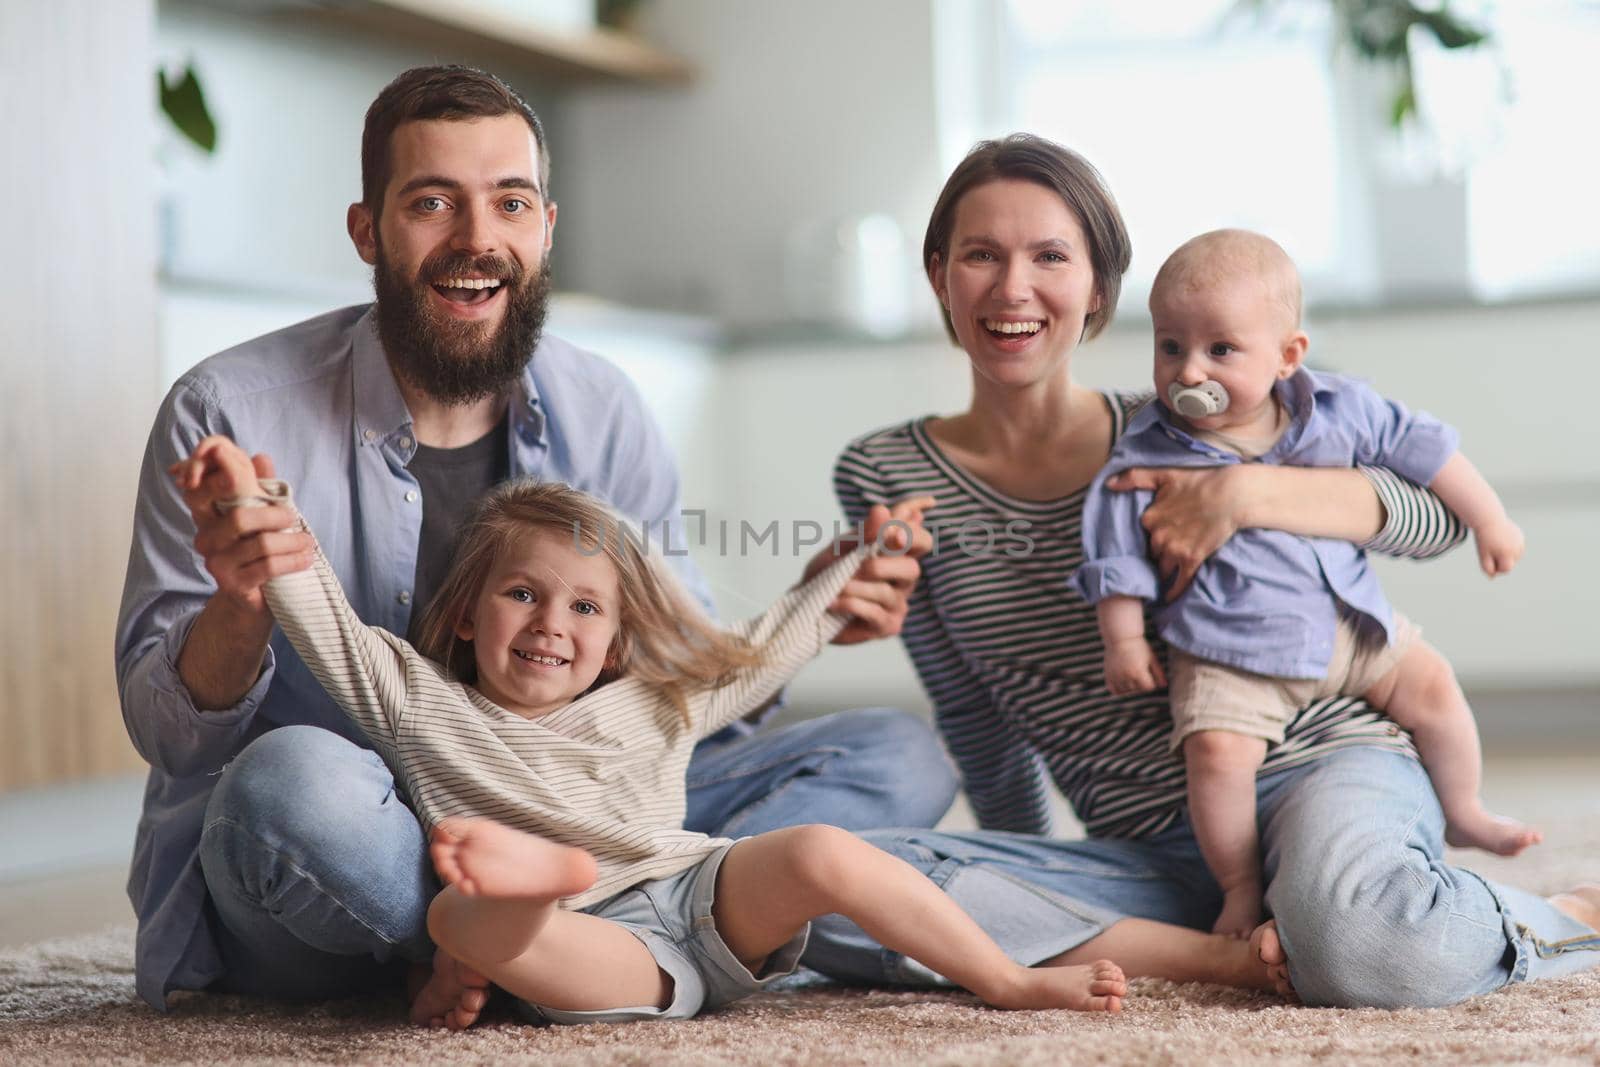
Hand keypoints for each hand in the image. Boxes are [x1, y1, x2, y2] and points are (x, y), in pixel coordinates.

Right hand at [169, 435, 311, 613]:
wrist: (254, 598)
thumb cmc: (258, 550)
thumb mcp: (260, 514)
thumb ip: (258, 485)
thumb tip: (261, 456)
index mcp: (208, 515)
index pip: (203, 487)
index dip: (219, 475)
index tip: (240, 474)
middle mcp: (206, 537)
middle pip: (240, 517)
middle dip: (275, 515)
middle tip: (294, 518)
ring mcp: (216, 562)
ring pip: (261, 543)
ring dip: (292, 542)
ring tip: (307, 543)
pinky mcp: (232, 584)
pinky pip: (268, 567)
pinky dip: (293, 561)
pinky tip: (306, 559)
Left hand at [803, 496, 935, 645]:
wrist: (805, 605)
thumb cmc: (826, 572)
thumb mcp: (841, 548)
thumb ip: (864, 533)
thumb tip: (882, 510)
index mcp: (896, 553)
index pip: (919, 537)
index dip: (914, 528)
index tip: (899, 527)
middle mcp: (902, 577)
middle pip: (914, 565)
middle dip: (889, 559)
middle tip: (867, 555)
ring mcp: (897, 602)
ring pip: (888, 591)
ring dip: (858, 585)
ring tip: (838, 585)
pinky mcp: (888, 625)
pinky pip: (875, 613)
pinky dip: (851, 603)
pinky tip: (834, 602)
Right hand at [1102, 636, 1165, 695]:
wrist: (1121, 637)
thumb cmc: (1139, 646)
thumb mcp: (1151, 658)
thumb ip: (1159, 673)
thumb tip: (1164, 686)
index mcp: (1139, 672)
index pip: (1149, 687)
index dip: (1151, 681)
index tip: (1149, 671)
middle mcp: (1126, 676)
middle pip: (1138, 689)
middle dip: (1141, 682)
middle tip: (1139, 668)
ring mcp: (1116, 677)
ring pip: (1127, 691)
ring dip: (1131, 686)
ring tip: (1131, 673)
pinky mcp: (1108, 676)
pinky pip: (1115, 690)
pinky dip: (1119, 689)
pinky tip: (1123, 680)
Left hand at [1105, 466, 1242, 599]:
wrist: (1231, 495)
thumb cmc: (1198, 481)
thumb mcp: (1163, 474)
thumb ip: (1134, 478)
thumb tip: (1108, 484)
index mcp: (1149, 518)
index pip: (1140, 534)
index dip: (1146, 537)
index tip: (1148, 541)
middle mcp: (1158, 537)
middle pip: (1151, 552)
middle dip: (1154, 555)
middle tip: (1156, 558)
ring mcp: (1175, 550)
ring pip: (1161, 568)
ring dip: (1161, 574)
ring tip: (1159, 580)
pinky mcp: (1192, 560)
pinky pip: (1178, 582)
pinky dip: (1173, 591)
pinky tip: (1168, 599)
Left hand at [1474, 517, 1524, 576]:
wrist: (1488, 519)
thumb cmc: (1484, 539)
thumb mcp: (1482, 554)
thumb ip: (1486, 567)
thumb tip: (1492, 578)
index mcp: (1507, 552)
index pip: (1506, 569)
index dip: (1497, 568)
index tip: (1489, 560)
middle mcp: (1516, 548)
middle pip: (1511, 564)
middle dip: (1501, 561)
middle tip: (1490, 550)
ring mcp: (1520, 542)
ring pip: (1514, 557)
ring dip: (1506, 555)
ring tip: (1496, 545)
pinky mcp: (1521, 537)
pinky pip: (1516, 548)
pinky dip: (1510, 547)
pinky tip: (1502, 540)